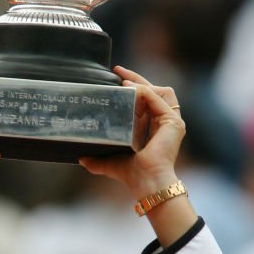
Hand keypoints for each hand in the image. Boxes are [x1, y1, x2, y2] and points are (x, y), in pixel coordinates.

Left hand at [78, 67, 185, 199]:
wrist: (146, 182)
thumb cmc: (133, 175)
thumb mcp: (111, 162)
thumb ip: (97, 160)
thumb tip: (80, 158)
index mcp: (155, 129)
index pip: (148, 101)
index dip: (135, 88)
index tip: (118, 79)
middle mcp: (166, 123)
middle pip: (156, 92)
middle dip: (138, 79)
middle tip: (118, 71)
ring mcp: (172, 122)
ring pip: (161, 91)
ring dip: (142, 83)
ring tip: (124, 81)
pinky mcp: (172, 122)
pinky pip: (157, 98)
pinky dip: (143, 92)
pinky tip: (129, 90)